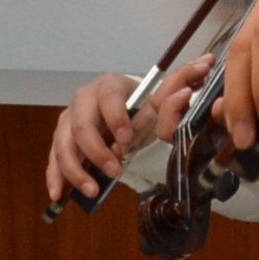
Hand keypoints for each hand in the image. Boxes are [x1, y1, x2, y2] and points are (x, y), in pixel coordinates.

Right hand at [43, 57, 206, 206]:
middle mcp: (83, 100)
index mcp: (108, 86)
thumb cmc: (140, 105)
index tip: (126, 140)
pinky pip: (53, 159)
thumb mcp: (160, 97)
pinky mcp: (62, 140)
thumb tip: (206, 63)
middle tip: (115, 170)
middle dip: (96, 150)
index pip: (107, 98)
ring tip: (93, 190)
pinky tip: (59, 196)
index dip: (115, 118)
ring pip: (63, 144)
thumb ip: (182, 82)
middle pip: (81, 124)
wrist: (123, 111)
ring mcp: (68, 120)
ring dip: (76, 169)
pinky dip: (54, 177)